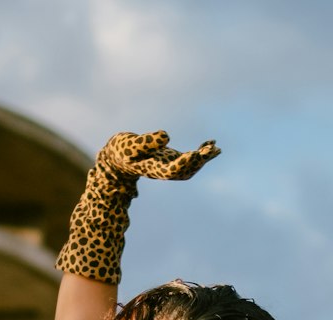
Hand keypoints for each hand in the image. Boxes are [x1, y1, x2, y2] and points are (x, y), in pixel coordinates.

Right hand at [99, 130, 219, 182]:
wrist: (117, 158)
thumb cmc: (122, 150)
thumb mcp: (131, 144)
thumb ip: (147, 142)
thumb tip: (166, 136)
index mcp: (153, 168)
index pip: (172, 170)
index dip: (185, 163)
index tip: (196, 154)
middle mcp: (163, 170)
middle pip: (184, 171)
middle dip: (198, 161)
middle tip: (211, 150)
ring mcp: (168, 165)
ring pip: (189, 167)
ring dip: (203, 158)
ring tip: (215, 148)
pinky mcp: (170, 158)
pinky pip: (188, 158)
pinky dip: (200, 152)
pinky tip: (211, 143)